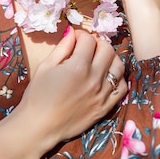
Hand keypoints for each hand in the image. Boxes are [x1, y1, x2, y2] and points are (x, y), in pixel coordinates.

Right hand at [18, 26, 126, 148]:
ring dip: (110, 58)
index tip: (75, 38)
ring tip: (98, 60)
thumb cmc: (38, 96)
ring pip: (119, 66)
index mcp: (77, 67)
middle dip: (97, 43)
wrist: (39, 126)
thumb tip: (72, 32)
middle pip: (107, 49)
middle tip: (87, 48)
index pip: (89, 40)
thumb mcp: (45, 67)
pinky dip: (117, 78)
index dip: (81, 35)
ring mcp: (102, 94)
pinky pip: (121, 87)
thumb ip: (62, 48)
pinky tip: (106, 77)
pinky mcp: (105, 108)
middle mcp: (94, 79)